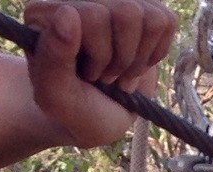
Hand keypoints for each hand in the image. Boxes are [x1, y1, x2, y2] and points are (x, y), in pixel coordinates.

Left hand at [24, 0, 175, 147]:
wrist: (97, 119)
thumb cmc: (74, 110)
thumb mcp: (56, 96)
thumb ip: (52, 56)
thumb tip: (68, 12)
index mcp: (47, 10)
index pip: (94, 14)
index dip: (101, 55)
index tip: (87, 76)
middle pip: (126, 11)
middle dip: (121, 58)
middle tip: (105, 77)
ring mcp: (112, 1)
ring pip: (149, 17)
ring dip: (137, 58)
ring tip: (118, 73)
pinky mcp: (142, 10)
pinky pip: (165, 21)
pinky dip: (155, 54)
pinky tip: (134, 64)